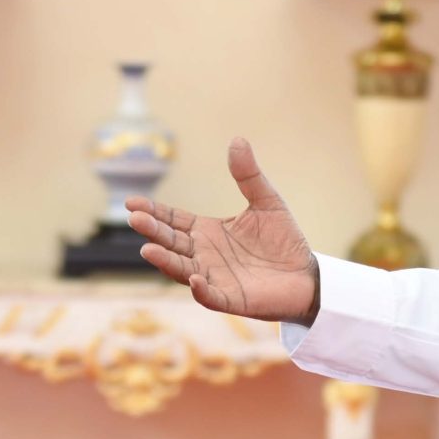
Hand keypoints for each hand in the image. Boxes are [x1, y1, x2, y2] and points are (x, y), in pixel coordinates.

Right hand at [125, 137, 319, 324]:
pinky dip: (201, 290)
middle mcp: (203, 255)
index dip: (153, 212)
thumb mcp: (266, 201)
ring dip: (165, 261)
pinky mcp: (230, 299)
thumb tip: (237, 140)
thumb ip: (248, 175)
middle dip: (153, 231)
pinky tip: (195, 279)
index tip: (132, 203)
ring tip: (148, 249)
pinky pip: (210, 297)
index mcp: (207, 232)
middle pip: (171, 242)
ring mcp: (214, 278)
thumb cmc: (284, 240)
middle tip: (135, 219)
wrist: (306, 275)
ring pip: (182, 270)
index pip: (173, 220)